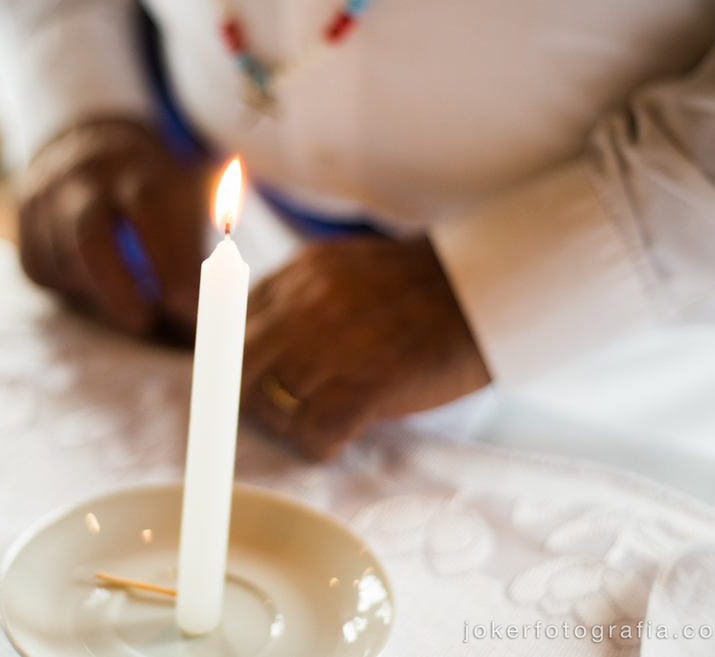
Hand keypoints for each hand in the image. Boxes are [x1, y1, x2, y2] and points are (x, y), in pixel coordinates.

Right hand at [16, 117, 205, 340]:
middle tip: (146, 322)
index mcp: (132, 164)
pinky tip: (96, 285)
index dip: (168, 262)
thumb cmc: (151, 183)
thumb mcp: (183, 193)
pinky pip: (40, 267)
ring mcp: (44, 194)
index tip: (188, 305)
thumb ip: (199, 246)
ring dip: (98, 293)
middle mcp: (82, 174)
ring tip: (130, 308)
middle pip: (87, 234)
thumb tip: (216, 311)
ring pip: (60, 259)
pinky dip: (71, 287)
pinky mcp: (22, 217)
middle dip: (118, 288)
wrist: (90, 137)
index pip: (147, 210)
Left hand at [240, 236, 490, 458]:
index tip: (237, 379)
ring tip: (315, 423)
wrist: (485, 294)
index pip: (230, 320)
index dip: (228, 357)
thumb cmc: (417, 290)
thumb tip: (249, 340)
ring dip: (286, 424)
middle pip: (239, 365)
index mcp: (302, 273)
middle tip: (275, 409)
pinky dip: (319, 444)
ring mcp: (336, 344)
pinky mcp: (369, 384)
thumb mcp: (345, 270)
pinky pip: (314, 431)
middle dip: (246, 396)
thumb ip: (296, 295)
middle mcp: (310, 303)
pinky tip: (337, 438)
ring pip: (272, 402)